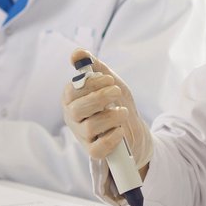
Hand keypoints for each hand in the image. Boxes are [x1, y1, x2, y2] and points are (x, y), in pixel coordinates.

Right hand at [62, 49, 152, 172]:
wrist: (133, 128)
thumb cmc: (115, 102)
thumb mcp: (108, 82)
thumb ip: (94, 67)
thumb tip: (77, 53)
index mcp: (72, 99)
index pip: (72, 91)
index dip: (91, 84)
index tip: (109, 79)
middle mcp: (73, 118)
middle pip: (77, 109)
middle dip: (99, 98)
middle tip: (116, 91)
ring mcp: (82, 136)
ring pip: (90, 127)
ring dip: (111, 116)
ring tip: (123, 112)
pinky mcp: (94, 151)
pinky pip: (97, 149)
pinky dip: (111, 138)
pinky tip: (120, 130)